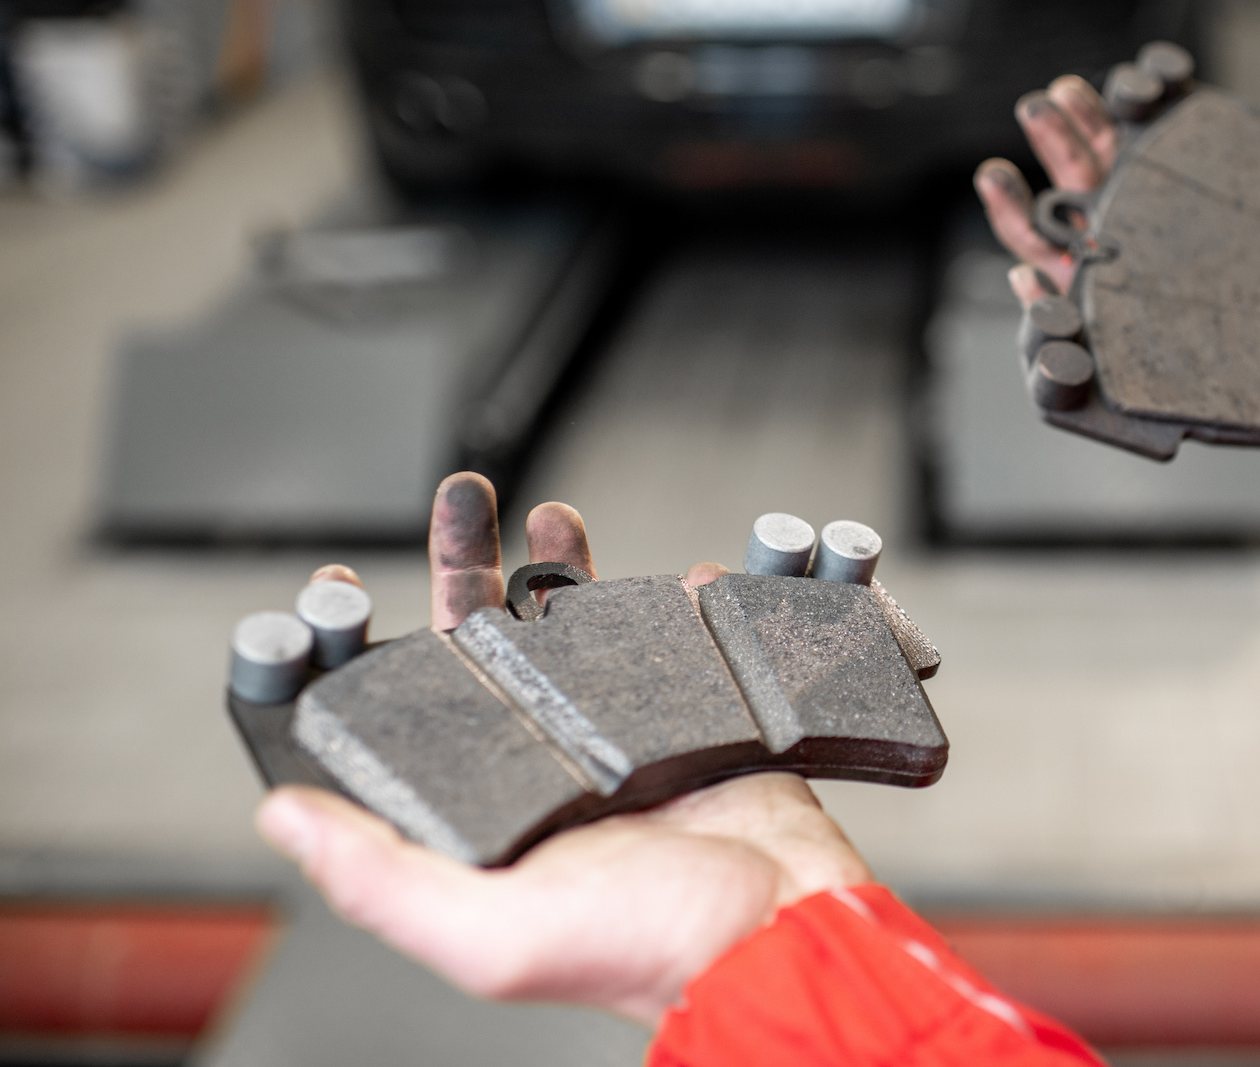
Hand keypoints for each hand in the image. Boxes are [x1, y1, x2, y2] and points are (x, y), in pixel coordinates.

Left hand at [254, 472, 871, 1022]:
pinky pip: (668, 642)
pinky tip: (663, 569)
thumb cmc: (646, 952)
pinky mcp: (691, 721)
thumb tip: (283, 818)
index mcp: (484, 818)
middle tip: (461, 500)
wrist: (784, 932)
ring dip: (554, 564)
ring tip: (546, 512)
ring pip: (570, 632)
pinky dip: (665, 598)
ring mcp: (618, 740)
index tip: (339, 592)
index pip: (400, 720)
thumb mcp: (493, 934)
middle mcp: (544, 771)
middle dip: (462, 564)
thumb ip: (383, 880)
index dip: (360, 653)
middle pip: (482, 648)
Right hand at [975, 78, 1259, 438]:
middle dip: (1061, 145)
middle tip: (1041, 106)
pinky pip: (1086, 323)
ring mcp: (1164, 297)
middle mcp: (1183, 253)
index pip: (1149, 159)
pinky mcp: (1156, 344)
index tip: (1098, 87)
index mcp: (1218, 215)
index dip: (1116, 120)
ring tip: (1001, 171)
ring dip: (1029, 211)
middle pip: (1099, 193)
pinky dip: (1046, 296)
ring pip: (1075, 252)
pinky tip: (1022, 265)